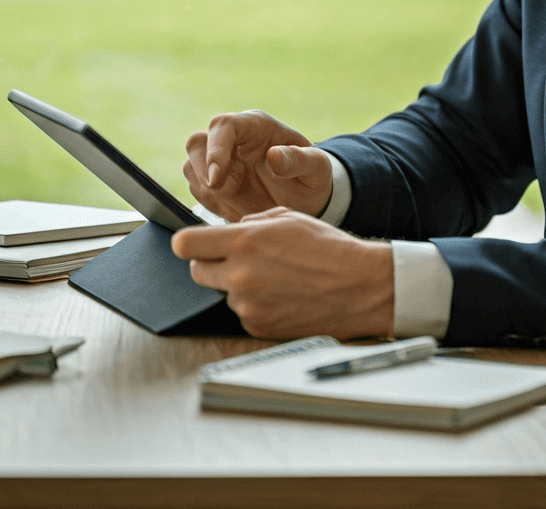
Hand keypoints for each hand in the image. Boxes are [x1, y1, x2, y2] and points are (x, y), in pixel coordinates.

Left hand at [171, 207, 393, 339]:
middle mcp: (240, 275)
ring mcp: (248, 305)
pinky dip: (255, 305)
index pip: (185, 245)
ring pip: (223, 293)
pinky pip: (243, 313)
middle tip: (235, 259)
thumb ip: (249, 222)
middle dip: (211, 264)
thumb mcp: (287, 218)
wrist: (359, 286)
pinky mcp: (258, 327)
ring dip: (237, 285)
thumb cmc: (327, 247)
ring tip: (274, 277)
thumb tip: (227, 232)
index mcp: (244, 242)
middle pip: (197, 272)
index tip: (193, 243)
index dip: (187, 243)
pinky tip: (281, 295)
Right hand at [183, 110, 332, 220]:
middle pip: (197, 142)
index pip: (224, 125)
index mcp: (257, 127)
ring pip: (192, 166)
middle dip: (204, 170)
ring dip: (206, 188)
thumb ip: (299, 160)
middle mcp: (234, 140)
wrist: (306, 201)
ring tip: (236, 202)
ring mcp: (221, 161)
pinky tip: (232, 208)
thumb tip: (273, 156)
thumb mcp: (317, 169)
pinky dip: (208, 201)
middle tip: (224, 192)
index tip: (217, 178)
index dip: (215, 149)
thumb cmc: (312, 178)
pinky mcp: (214, 182)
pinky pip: (196, 188)